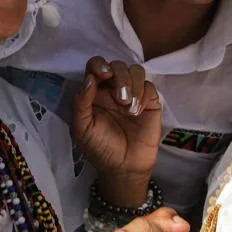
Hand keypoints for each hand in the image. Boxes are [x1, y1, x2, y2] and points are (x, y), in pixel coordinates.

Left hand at [72, 57, 161, 206]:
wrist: (124, 167)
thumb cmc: (99, 148)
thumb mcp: (82, 129)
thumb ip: (81, 104)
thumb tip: (89, 79)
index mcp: (94, 92)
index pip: (95, 66)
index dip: (99, 64)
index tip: (103, 75)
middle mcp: (113, 89)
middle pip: (117, 65)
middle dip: (120, 78)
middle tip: (120, 100)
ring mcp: (133, 94)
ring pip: (135, 71)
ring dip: (132, 85)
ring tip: (128, 108)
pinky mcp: (150, 102)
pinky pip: (149, 86)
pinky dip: (143, 94)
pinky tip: (137, 111)